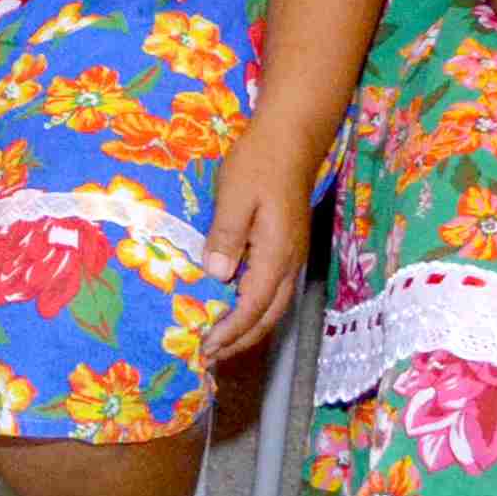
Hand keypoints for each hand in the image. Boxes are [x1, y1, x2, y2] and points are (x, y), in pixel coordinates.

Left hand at [200, 115, 329, 361]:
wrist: (291, 139)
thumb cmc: (259, 163)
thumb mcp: (236, 196)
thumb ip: (227, 237)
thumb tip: (217, 276)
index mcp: (276, 254)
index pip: (252, 307)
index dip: (229, 331)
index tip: (205, 347)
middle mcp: (288, 263)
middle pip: (267, 317)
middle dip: (239, 341)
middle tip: (208, 356)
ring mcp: (291, 257)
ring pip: (273, 308)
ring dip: (247, 330)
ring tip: (220, 343)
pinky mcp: (287, 249)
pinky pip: (272, 292)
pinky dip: (254, 311)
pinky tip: (234, 310)